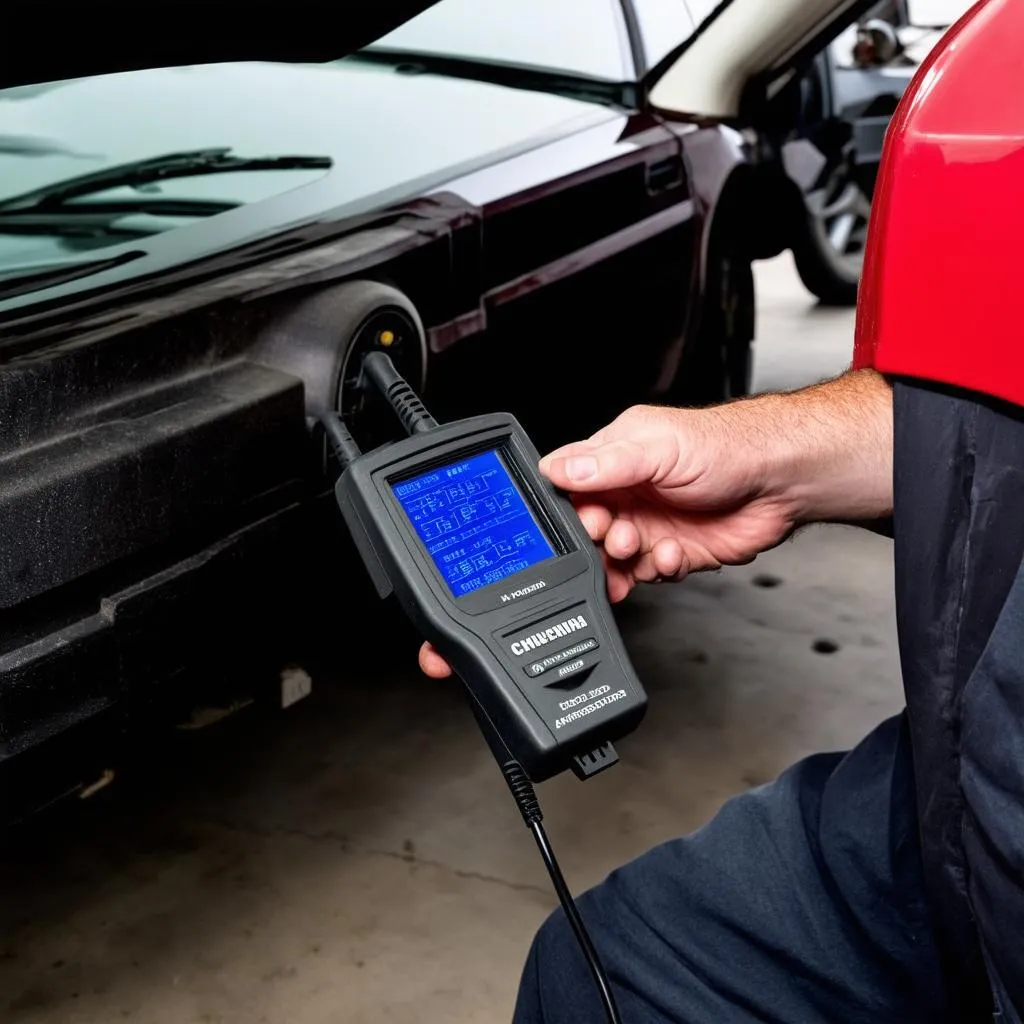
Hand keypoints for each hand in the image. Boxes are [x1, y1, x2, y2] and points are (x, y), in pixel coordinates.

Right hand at [419, 371, 893, 678]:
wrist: (783, 481)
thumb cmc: (730, 446)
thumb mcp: (659, 447)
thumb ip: (605, 462)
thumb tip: (556, 469)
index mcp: (612, 458)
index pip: (565, 488)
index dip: (561, 512)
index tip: (571, 525)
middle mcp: (625, 492)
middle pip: (582, 531)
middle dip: (592, 543)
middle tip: (612, 538)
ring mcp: (646, 523)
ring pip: (609, 559)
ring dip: (619, 562)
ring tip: (638, 548)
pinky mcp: (668, 551)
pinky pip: (643, 573)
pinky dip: (653, 570)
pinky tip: (669, 554)